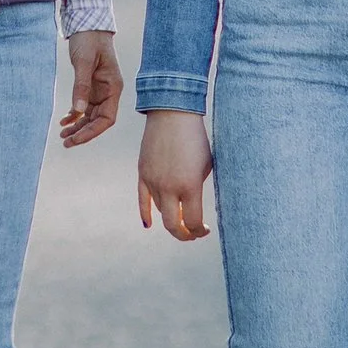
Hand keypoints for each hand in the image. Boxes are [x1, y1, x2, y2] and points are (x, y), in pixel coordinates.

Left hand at [59, 30, 121, 147]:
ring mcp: (100, 90)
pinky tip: (63, 121)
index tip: (76, 139)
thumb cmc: (89, 39)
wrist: (87, 23)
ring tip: (62, 135)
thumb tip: (79, 110)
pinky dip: (74, 115)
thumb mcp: (83, 61)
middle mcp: (109, 92)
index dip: (92, 131)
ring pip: (90, 115)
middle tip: (65, 142)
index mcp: (113, 87)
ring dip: (78, 126)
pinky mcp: (90, 86)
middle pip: (98, 121)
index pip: (107, 119)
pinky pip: (84, 106)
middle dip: (83, 133)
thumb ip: (81, 85)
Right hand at [137, 110, 213, 241]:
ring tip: (181, 216)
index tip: (205, 228)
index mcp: (189, 186)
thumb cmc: (196, 139)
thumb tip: (194, 209)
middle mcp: (169, 187)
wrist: (172, 113)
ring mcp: (153, 181)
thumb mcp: (205, 167)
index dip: (199, 231)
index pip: (193, 223)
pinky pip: (142, 201)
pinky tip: (149, 224)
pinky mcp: (142, 173)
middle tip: (193, 232)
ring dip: (171, 218)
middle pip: (173, 226)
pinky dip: (146, 214)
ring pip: (160, 211)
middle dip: (184, 235)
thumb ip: (197, 190)